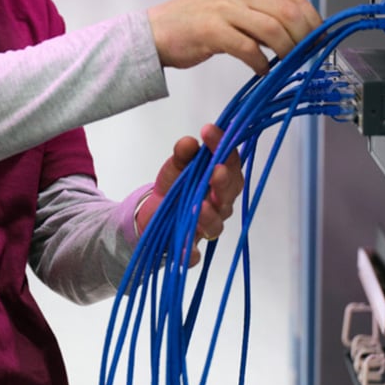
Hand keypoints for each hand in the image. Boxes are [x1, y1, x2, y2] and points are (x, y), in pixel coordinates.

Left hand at [135, 125, 243, 264]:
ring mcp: (206, 227)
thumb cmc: (174, 186)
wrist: (153, 214)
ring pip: (216, 224)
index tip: (208, 130)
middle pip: (230, 193)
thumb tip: (189, 142)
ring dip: (210, 215)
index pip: (230, 161)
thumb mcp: (176, 166)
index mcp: (220, 180)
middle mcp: (220, 204)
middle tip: (215, 170)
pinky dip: (190, 252)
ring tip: (200, 205)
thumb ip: (183, 154)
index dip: (223, 145)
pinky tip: (185, 248)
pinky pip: (193, 253)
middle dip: (223, 181)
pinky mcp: (189, 248)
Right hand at [147, 0, 320, 74]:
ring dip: (287, 53)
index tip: (319, 42)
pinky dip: (261, 64)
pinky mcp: (213, 30)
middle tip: (306, 58)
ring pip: (274, 30)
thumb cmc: (196, 23)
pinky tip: (262, 71)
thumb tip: (300, 32)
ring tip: (286, 66)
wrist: (155, 31)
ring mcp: (225, 8)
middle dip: (305, 40)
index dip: (314, 23)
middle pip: (290, 14)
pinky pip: (249, 49)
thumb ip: (263, 13)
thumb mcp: (234, 7)